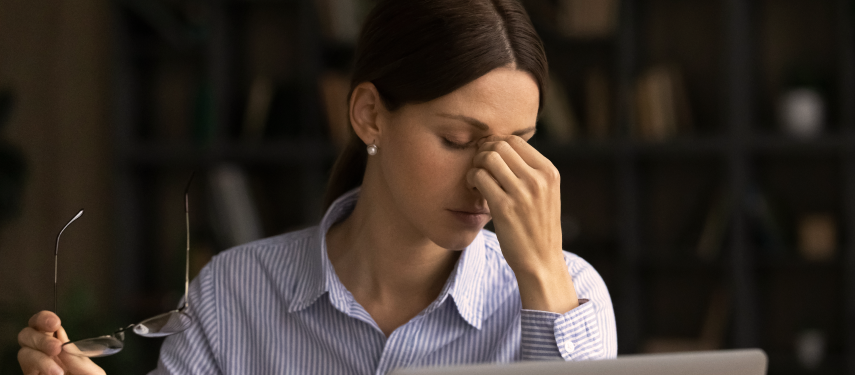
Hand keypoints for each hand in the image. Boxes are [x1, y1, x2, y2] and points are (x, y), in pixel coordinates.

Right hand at [18, 311, 105, 374]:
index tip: (54, 323)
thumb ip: (79, 359)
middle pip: (26, 335)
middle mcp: (44, 356)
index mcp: (61, 348)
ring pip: (22, 353)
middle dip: (40, 339)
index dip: (43, 319)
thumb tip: (64, 346)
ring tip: (58, 371)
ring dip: (39, 358)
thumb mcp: (92, 373)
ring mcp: (35, 369)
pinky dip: (37, 368)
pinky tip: (52, 374)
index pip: (42, 325)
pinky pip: (25, 370)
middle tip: (56, 349)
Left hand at [467, 135, 577, 312]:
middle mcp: (538, 179)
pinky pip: (480, 177)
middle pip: (500, 145)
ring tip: (475, 179)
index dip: (495, 143)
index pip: (515, 140)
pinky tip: (473, 189)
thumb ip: (530, 172)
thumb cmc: (538, 227)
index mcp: (549, 172)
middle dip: (483, 152)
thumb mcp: (545, 194)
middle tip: (477, 166)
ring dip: (475, 164)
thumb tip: (502, 148)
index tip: (487, 155)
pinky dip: (471, 179)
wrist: (541, 261)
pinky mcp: (504, 207)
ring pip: (488, 158)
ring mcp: (522, 192)